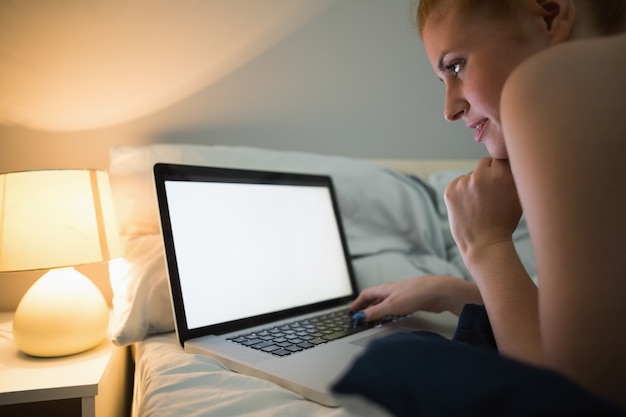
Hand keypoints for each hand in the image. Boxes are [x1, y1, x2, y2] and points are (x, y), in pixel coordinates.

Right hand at [349, 275, 480, 320]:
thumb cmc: (416, 293)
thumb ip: (375, 311)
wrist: (438, 292)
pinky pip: (394, 307)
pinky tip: (391, 317)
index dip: (357, 303)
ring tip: (372, 317)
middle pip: (374, 297)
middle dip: (365, 306)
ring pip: (385, 302)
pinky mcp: (410, 302)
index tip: (351, 311)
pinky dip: (388, 312)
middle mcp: (391, 290)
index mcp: (384, 289)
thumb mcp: (391, 305)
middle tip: (359, 315)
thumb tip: (360, 316)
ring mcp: (401, 295)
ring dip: (377, 309)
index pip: (366, 294)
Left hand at [444, 158, 521, 256]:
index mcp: (503, 174)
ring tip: (480, 204)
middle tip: (491, 193)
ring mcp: (464, 183)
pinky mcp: (450, 190)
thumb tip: (515, 159)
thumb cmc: (506, 222)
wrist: (485, 244)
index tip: (502, 180)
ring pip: (471, 174)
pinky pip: (458, 182)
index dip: (501, 169)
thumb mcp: (519, 196)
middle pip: (485, 163)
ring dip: (475, 184)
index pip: (501, 157)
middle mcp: (481, 175)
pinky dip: (462, 191)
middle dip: (488, 174)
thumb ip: (515, 176)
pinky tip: (469, 206)